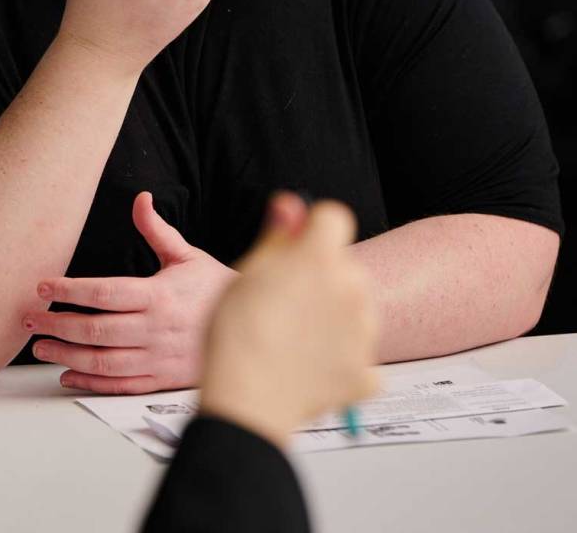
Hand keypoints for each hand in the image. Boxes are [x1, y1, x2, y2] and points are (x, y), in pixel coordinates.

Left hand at [23, 191, 236, 393]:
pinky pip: (121, 384)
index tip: (43, 287)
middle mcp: (156, 329)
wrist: (255, 325)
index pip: (105, 293)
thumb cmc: (215, 287)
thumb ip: (157, 230)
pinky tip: (68, 375)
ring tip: (40, 346)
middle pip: (96, 329)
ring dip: (66, 354)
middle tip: (29, 318)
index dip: (71, 290)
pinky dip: (91, 382)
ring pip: (103, 360)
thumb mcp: (187, 255)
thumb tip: (140, 198)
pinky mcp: (162, 379)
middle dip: (57, 324)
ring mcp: (158, 358)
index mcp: (159, 295)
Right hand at [200, 193, 378, 448]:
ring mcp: (365, 332)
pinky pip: (359, 352)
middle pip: (344, 265)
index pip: (334, 217)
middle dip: (321, 274)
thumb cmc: (237, 335)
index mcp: (319, 258)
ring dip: (334, 313)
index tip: (294, 244)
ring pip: (355, 306)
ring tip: (294, 336)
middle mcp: (352, 288)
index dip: (312, 227)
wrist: (247, 401)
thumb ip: (277, 236)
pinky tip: (309, 364)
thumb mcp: (247, 273)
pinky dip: (341, 357)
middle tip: (284, 299)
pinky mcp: (368, 371)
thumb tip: (291, 205)